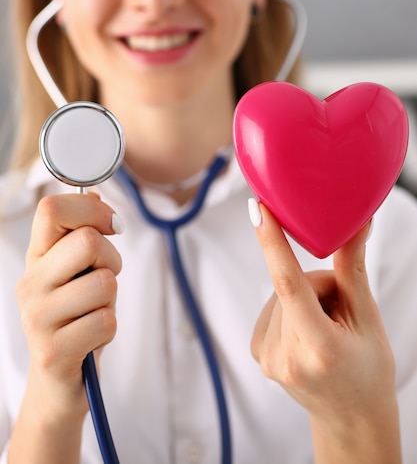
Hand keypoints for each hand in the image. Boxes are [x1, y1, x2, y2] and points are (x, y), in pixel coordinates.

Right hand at [15, 192, 122, 414]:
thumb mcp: (78, 272)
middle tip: (102, 279)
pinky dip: (109, 330)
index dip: (91, 209)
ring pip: (104, 283)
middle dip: (111, 259)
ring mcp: (37, 318)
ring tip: (93, 313)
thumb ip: (83, 233)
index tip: (111, 225)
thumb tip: (95, 193)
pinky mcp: (53, 351)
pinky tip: (91, 339)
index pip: (52, 209)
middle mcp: (30, 284)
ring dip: (111, 301)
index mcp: (36, 258)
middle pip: (87, 241)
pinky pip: (106, 322)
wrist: (58, 383)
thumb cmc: (76, 319)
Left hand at [250, 200, 400, 462]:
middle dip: (319, 284)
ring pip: (280, 294)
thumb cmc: (367, 369)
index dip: (272, 242)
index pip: (289, 285)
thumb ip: (352, 268)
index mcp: (320, 348)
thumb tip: (356, 221)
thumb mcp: (368, 318)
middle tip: (341, 311)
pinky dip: (290, 308)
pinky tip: (307, 330)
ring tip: (327, 327)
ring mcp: (268, 359)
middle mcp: (287, 357)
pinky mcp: (258, 354)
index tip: (257, 209)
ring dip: (304, 297)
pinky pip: (272, 307)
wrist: (351, 416)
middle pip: (293, 285)